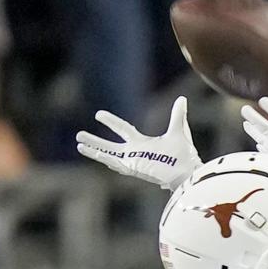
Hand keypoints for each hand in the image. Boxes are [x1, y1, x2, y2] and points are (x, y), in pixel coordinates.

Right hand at [75, 96, 201, 190]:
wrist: (188, 170)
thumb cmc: (185, 155)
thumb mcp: (178, 130)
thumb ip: (177, 115)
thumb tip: (182, 98)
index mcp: (143, 143)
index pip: (123, 129)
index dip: (111, 122)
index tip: (98, 114)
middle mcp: (135, 153)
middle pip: (110, 145)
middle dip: (95, 140)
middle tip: (79, 135)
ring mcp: (134, 162)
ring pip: (108, 155)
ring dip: (94, 150)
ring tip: (79, 144)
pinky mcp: (136, 169)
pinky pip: (117, 164)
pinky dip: (105, 158)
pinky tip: (93, 152)